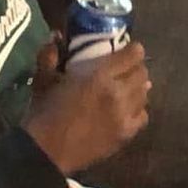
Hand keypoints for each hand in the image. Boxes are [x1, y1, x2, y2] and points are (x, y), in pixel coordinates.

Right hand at [20, 41, 150, 173]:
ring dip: (138, 88)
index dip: (133, 50)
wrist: (46, 151)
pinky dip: (138, 110)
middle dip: (136, 68)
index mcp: (99, 76)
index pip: (133, 55)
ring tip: (126, 88)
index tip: (128, 49)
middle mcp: (118, 93)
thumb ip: (50, 55)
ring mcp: (124, 115)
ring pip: (145, 94)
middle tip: (125, 69)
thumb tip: (55, 36)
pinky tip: (127, 109)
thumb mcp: (43, 79)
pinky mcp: (125, 134)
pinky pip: (143, 116)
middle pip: (142, 74)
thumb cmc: (44, 113)